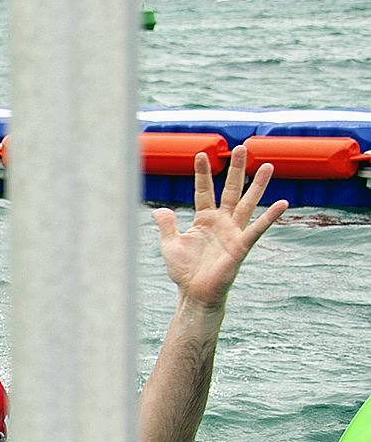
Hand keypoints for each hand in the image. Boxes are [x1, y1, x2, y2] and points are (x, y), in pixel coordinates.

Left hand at [153, 145, 286, 309]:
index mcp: (204, 219)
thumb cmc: (184, 271)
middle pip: (230, 190)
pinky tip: (283, 203)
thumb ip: (167, 225)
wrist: (195, 294)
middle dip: (235, 170)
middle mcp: (221, 222)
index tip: (201, 154)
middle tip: (242, 148)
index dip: (202, 173)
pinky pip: (257, 229)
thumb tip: (158, 210)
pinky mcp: (241, 246)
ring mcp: (233, 232)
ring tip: (268, 165)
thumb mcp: (170, 245)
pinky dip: (270, 217)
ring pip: (247, 203)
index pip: (203, 191)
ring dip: (258, 185)